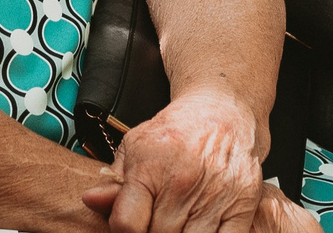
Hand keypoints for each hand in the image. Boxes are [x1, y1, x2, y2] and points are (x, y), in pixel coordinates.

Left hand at [78, 88, 269, 232]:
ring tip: (177, 224)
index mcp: (150, 169)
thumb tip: (91, 200)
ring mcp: (214, 197)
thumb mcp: (135, 146)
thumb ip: (114, 180)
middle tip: (155, 222)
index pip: (126, 224)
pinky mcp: (242, 205)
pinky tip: (199, 228)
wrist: (222, 112)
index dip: (123, 232)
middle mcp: (181, 184)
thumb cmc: (176, 131)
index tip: (128, 227)